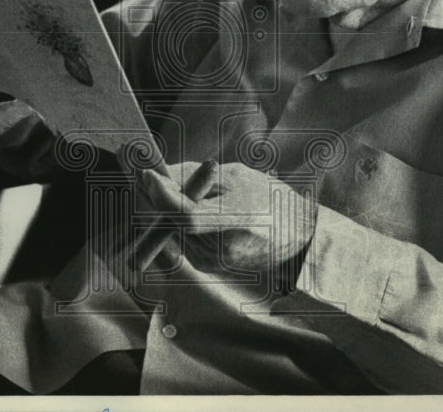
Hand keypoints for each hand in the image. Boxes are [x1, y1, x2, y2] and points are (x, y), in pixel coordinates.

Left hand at [139, 161, 316, 271]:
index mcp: (238, 219)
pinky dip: (179, 223)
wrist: (294, 234)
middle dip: (157, 198)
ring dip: (167, 210)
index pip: (188, 216)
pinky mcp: (209, 267)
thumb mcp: (235, 175)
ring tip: (184, 192)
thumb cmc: (267, 197)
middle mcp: (224, 248)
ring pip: (173, 231)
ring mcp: (215, 262)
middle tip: (151, 176)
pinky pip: (182, 240)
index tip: (147, 174)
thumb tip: (157, 174)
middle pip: (173, 223)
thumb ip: (194, 175)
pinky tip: (194, 211)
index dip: (162, 196)